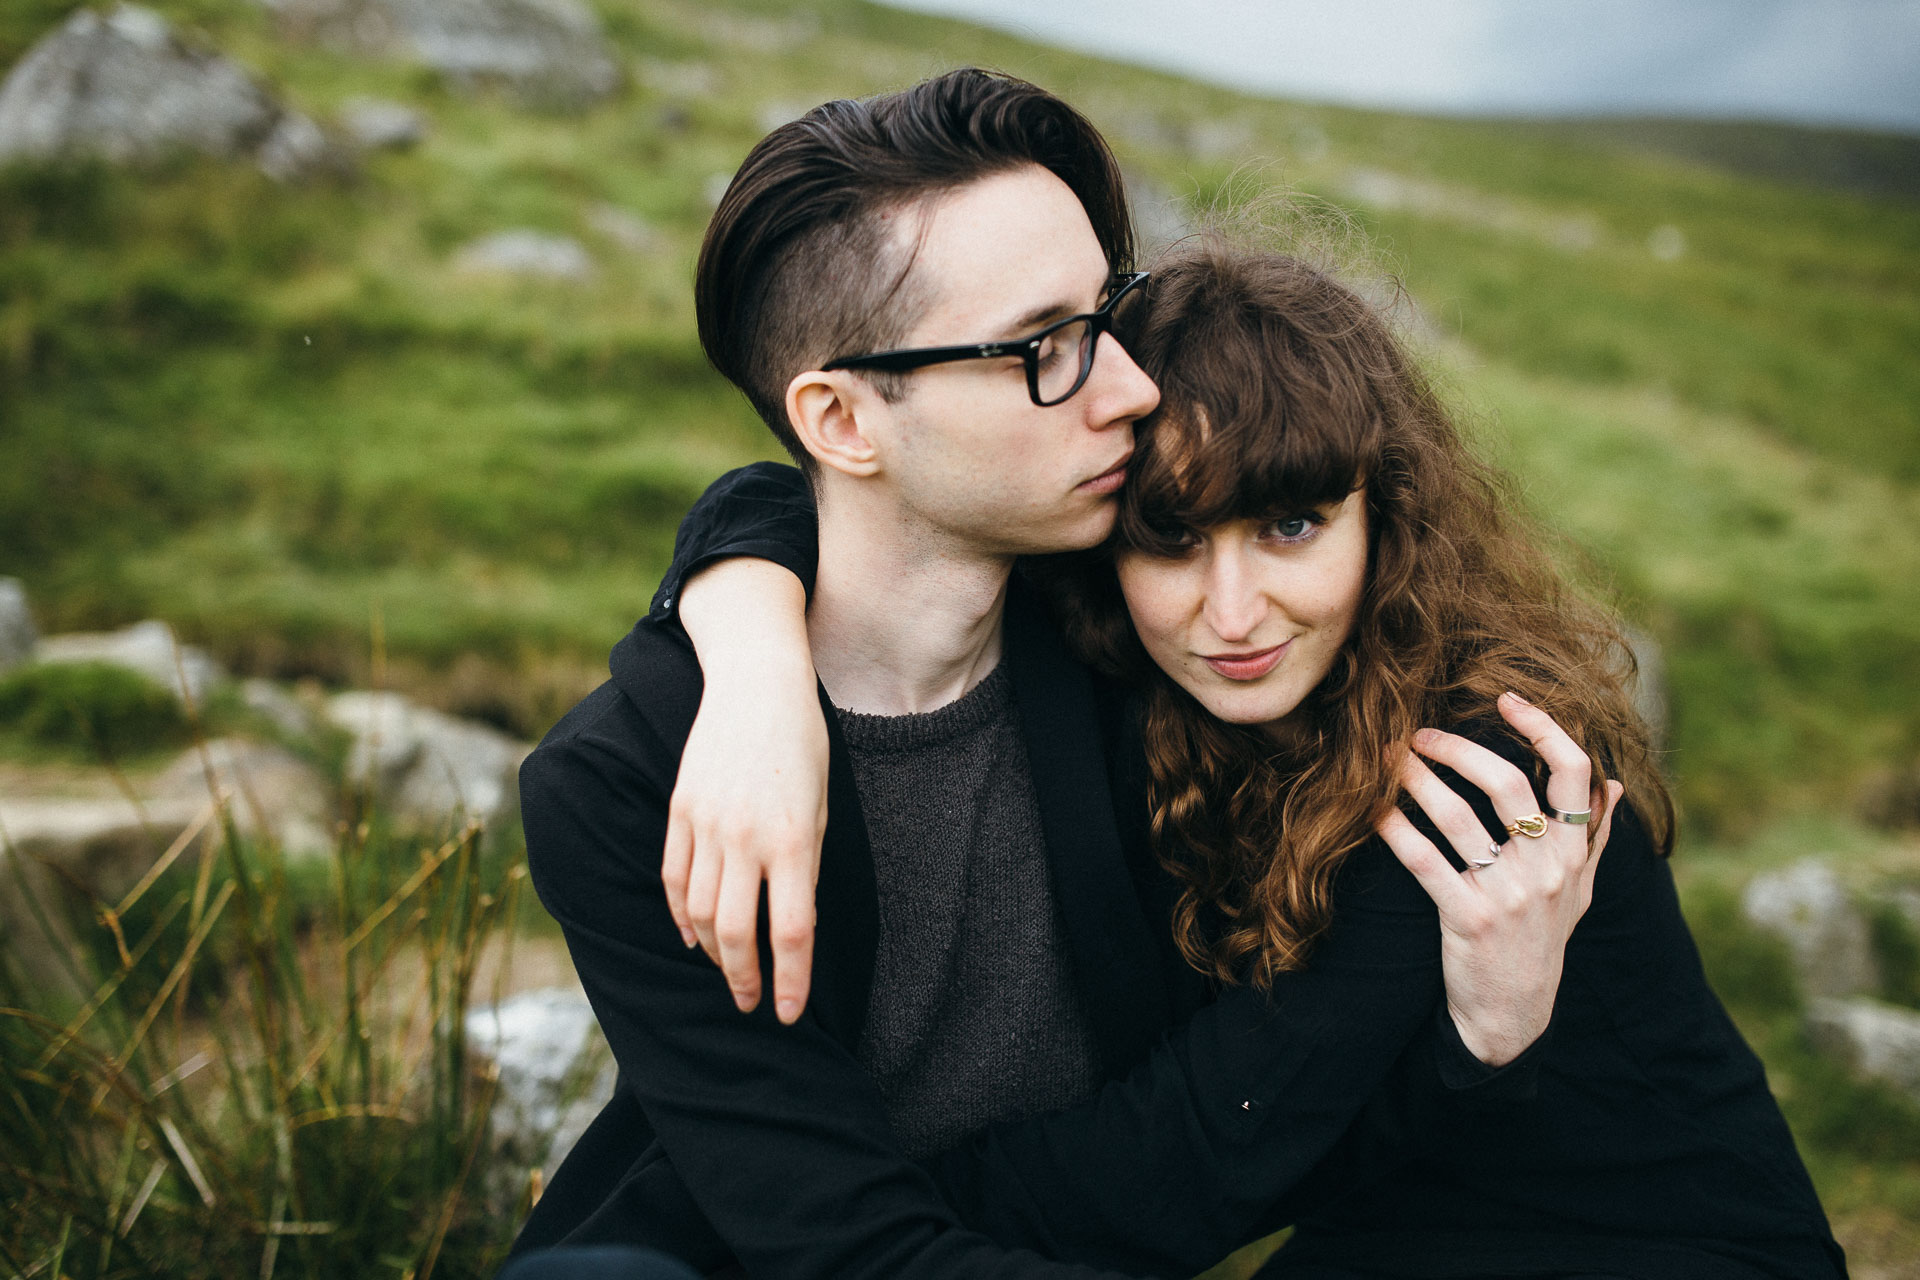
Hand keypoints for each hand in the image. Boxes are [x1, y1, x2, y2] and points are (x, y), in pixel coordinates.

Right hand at [666, 558, 828, 1023]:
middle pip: (736, 932)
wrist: (757, 685)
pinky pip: (673, 877)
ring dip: (712, 952)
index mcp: (794, 839)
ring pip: (697, 912)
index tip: (787, 1013)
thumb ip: (805, 867)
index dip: (790, 981)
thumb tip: (788, 925)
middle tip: (753, 1004)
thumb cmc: (804, 746)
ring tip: (728, 972)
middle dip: (744, 979)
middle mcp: (746, 837)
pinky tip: (692, 936)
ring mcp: (706, 823)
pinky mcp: (680, 810)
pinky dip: (680, 915)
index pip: (792, 931)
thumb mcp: (823, 806)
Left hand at [1376, 691, 1622, 1066]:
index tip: (1505, 699)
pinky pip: (1424, 861)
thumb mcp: (1580, 892)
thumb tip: (1615, 783)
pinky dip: (1395, 830)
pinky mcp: (1467, 919)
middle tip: (1419, 734)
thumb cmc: (1542, 942)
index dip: (1543, 727)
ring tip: (1387, 760)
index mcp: (1575, 853)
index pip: (1575, 772)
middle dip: (1457, 749)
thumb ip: (1595, 836)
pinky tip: (1375, 812)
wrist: (1513, 1015)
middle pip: (1507, 784)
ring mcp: (1508, 895)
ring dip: (1416, 779)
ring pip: (1457, 817)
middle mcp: (1548, 869)